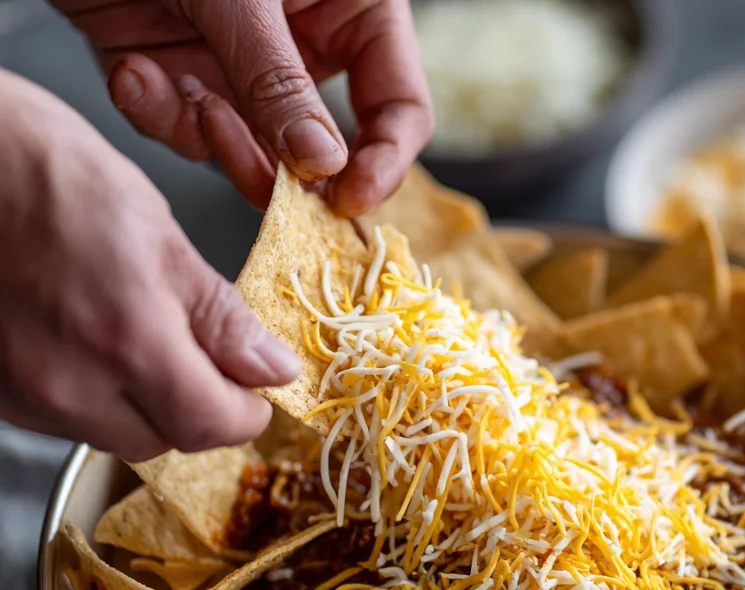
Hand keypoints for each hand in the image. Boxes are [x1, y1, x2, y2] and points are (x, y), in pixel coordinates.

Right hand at [0, 72, 298, 461]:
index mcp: (125, 337)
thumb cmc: (46, 172)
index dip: (246, 412)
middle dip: (198, 408)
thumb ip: (221, 317)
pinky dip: (96, 395)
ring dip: (146, 405)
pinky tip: (90, 342)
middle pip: (167, 440)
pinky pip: (69, 420)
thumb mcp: (160, 233)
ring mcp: (24, 393)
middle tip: (203, 357)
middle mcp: (68, 382)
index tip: (256, 390)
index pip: (212, 425)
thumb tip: (272, 368)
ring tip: (137, 336)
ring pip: (117, 436)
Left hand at [55, 0, 433, 213]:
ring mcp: (245, 69)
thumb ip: (279, 82)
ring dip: (210, 138)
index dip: (384, 161)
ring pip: (252, 153)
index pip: (399, 105)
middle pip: (323, 148)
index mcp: (351, 8)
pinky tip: (131, 72)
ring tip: (172, 90)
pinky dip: (156, 114)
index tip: (349, 201)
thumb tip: (323, 165)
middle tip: (257, 174)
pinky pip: (188, 133)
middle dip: (281, 167)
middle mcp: (304, 46)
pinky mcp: (186, 79)